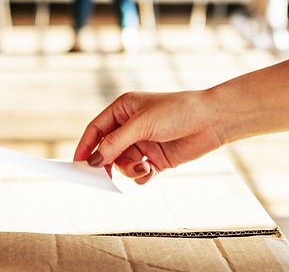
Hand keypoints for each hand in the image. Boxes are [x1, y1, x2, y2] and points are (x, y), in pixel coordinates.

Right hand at [73, 90, 224, 184]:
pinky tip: (151, 171)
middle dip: (107, 163)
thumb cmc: (177, 112)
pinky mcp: (156, 158)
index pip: (96, 130)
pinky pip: (139, 173)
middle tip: (103, 178)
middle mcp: (130, 127)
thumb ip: (116, 143)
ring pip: (123, 164)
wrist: (211, 121)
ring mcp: (143, 143)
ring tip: (143, 167)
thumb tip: (94, 160)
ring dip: (129, 169)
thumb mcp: (141, 124)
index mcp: (122, 110)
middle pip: (107, 150)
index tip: (77, 165)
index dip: (85, 147)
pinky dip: (142, 176)